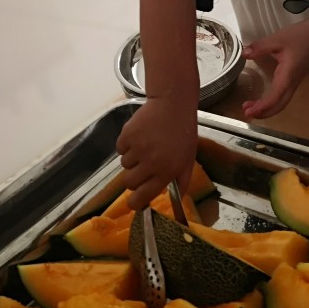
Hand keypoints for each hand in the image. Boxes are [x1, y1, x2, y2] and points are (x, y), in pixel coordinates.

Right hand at [116, 96, 195, 210]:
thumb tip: (176, 200)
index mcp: (166, 171)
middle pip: (129, 183)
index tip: (133, 202)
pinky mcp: (127, 135)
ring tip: (146, 145)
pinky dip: (126, 145)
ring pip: (124, 165)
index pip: (143, 196)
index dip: (135, 202)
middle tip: (143, 166)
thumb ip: (182, 181)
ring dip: (132, 159)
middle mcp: (150, 162)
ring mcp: (137, 148)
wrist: (173, 104)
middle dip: (134, 178)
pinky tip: (139, 136)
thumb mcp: (188, 159)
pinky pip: (119, 149)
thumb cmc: (183, 133)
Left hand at [242, 22, 308, 119]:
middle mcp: (292, 83)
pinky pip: (282, 97)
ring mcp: (294, 83)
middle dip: (264, 113)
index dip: (262, 106)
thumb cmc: (298, 37)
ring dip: (267, 109)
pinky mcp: (293, 81)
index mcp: (287, 75)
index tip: (249, 110)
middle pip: (279, 105)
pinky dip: (271, 103)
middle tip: (247, 113)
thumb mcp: (277, 39)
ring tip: (251, 108)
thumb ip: (260, 47)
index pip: (275, 97)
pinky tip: (262, 100)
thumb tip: (245, 54)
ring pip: (281, 103)